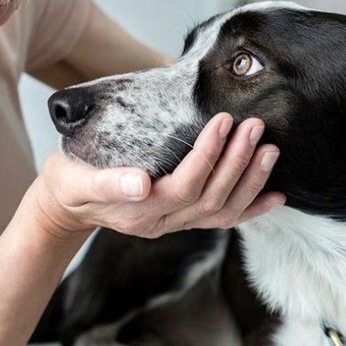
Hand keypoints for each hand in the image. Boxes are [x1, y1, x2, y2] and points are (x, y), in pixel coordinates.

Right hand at [30, 113, 284, 237]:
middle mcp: (164, 222)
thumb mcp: (74, 179)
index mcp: (140, 212)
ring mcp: (177, 224)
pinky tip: (276, 196)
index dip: (207, 157)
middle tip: (255, 128)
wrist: (69, 204)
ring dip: (250, 182)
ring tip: (270, 151)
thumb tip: (140, 183)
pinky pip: (224, 220)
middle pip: (210, 197)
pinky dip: (252, 209)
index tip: (222, 122)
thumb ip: (106, 183)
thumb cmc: (70, 182)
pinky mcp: (186, 219)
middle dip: (236, 162)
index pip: (183, 186)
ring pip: (223, 211)